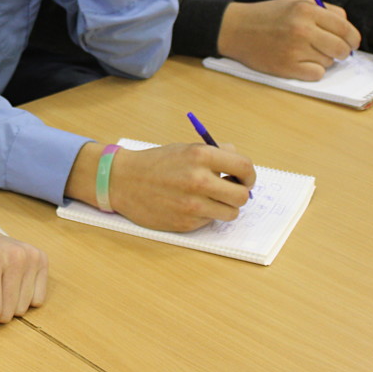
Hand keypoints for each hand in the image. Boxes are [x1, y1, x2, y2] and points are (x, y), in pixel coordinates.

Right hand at [105, 143, 255, 231]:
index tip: (245, 178)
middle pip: (242, 196)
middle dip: (240, 194)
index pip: (245, 167)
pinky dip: (205, 215)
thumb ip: (216, 153)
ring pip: (231, 213)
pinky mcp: (185, 222)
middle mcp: (199, 180)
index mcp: (201, 156)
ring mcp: (192, 204)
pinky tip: (188, 205)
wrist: (124, 180)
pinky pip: (210, 221)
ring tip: (210, 199)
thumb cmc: (157, 163)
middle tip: (230, 191)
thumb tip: (241, 165)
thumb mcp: (186, 149)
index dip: (249, 175)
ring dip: (224, 207)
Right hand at [216, 0, 360, 80]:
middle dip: (342, 52)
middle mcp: (303, 29)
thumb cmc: (268, 16)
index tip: (351, 43)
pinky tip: (300, 62)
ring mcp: (295, 49)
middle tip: (335, 51)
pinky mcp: (287, 67)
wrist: (236, 29)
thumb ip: (324, 12)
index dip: (353, 38)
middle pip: (341, 48)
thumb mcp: (296, 3)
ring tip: (306, 52)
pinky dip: (313, 71)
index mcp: (307, 10)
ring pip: (329, 62)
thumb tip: (347, 30)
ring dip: (323, 59)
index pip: (345, 28)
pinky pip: (317, 74)